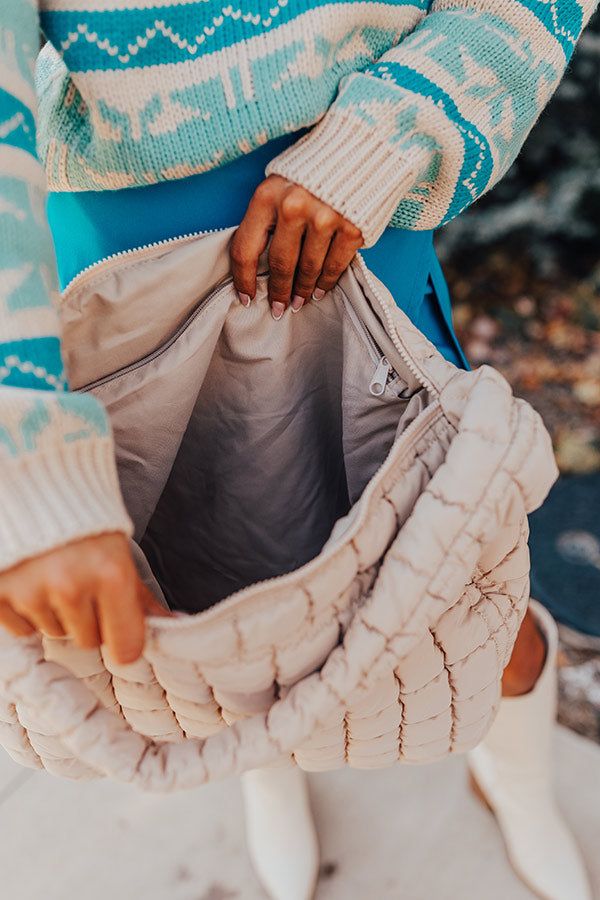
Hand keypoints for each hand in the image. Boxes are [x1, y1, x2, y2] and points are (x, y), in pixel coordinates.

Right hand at [0, 533, 169, 663]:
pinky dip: (26, 612)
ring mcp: (30, 591)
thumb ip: (139, 595)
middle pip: (88, 640)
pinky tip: (31, 581)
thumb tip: (172, 623)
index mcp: (110, 573)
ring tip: (53, 576)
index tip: (120, 631)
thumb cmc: (82, 520)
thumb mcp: (117, 551)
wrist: (34, 485)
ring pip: (53, 633)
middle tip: (81, 584)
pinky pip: (21, 629)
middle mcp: (71, 585)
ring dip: (55, 613)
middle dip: (88, 619)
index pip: (126, 646)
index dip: (124, 640)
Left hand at [231, 175, 362, 318]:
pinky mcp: (353, 227)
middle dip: (278, 291)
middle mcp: (294, 207)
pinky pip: (335, 265)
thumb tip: (259, 260)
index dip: (244, 279)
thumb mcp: (280, 182)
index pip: (246, 248)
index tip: (245, 297)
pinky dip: (326, 282)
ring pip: (309, 269)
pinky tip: (320, 291)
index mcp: (267, 195)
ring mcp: (326, 218)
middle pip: (280, 264)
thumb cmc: (314, 167)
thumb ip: (267, 215)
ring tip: (299, 301)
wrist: (363, 144)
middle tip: (277, 309)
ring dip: (303, 291)